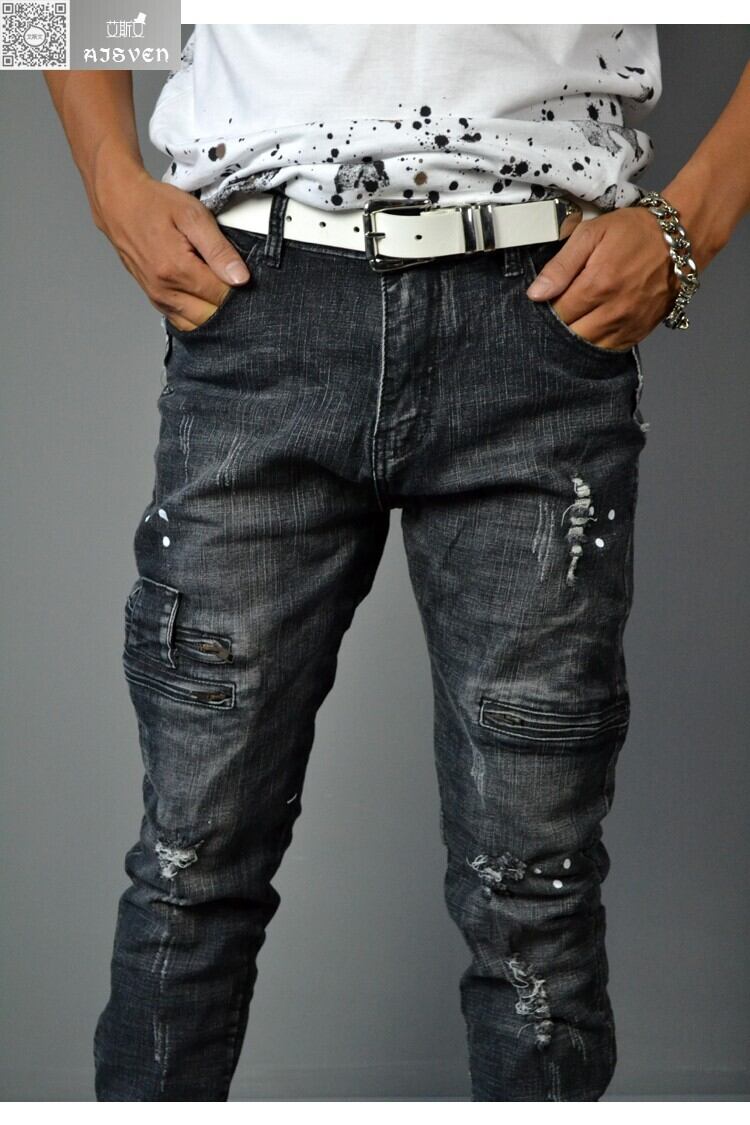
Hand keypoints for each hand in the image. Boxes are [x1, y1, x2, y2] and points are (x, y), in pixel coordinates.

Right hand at [91, 167, 250, 330]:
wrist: (119, 203)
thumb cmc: (154, 204)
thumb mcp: (193, 216)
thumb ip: (218, 249)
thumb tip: (240, 278)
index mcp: (176, 269)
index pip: (221, 297)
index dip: (238, 288)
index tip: (241, 274)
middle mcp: (164, 290)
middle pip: (210, 316)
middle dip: (226, 304)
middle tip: (231, 281)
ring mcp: (157, 298)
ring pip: (196, 324)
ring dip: (212, 312)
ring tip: (217, 287)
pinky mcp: (155, 299)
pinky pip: (182, 321)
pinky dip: (197, 315)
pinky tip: (203, 297)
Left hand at [525, 205, 681, 349]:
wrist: (680, 239)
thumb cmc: (635, 232)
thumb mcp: (591, 234)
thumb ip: (560, 266)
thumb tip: (536, 294)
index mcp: (597, 286)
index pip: (557, 315)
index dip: (547, 309)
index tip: (547, 300)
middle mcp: (614, 311)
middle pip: (571, 335)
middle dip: (560, 326)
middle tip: (562, 309)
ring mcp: (629, 324)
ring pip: (589, 347)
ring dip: (578, 336)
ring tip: (578, 318)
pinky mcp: (641, 331)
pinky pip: (611, 349)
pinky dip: (598, 343)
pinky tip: (594, 328)